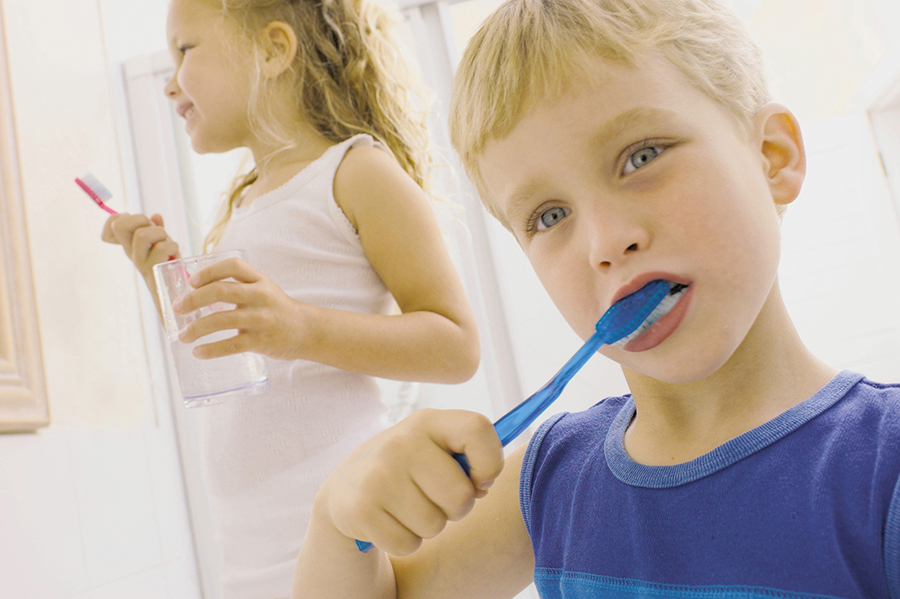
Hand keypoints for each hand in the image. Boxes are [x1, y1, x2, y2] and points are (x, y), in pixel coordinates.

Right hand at [101, 213, 179, 279]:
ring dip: (160, 234)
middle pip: (120, 226)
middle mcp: (131, 252)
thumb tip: (155, 216)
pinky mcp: (153, 269)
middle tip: (154, 229)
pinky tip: (174, 255)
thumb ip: (156, 228)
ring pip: (142, 235)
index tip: (139, 224)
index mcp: (130, 243)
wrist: (173, 289)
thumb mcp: (161, 241)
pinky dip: (172, 246)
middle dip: (140, 219)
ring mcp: (140, 262)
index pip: (112, 225)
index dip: (121, 217)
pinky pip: (161, 248)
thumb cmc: (166, 262)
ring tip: (167, 243)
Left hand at [173, 256, 310, 359]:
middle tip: (177, 309)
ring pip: (221, 320)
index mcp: (259, 280)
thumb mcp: (263, 289)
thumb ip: (238, 286)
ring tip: (182, 336)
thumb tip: (195, 293)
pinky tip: (198, 352)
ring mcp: (261, 319)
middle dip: (193, 300)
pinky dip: (210, 350)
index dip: (209, 271)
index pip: (233, 266)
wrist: (306, 330)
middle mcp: (261, 296)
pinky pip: (230, 345)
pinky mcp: (261, 341)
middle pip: (220, 291)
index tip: (191, 281)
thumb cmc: (276, 309)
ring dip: (196, 329)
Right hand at [317, 408, 503, 556]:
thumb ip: (467, 457)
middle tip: (433, 499)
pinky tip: (389, 522)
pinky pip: (408, 544)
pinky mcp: (361, 509)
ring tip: (407, 508)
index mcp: (427, 422)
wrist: (344, 490)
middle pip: (461, 495)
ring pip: (435, 525)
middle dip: (455, 508)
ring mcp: (378, 474)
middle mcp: (401, 442)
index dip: (491, 461)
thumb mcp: (433, 449)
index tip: (480, 480)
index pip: (477, 429)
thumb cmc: (407, 471)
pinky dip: (404, 542)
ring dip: (427, 526)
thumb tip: (482, 485)